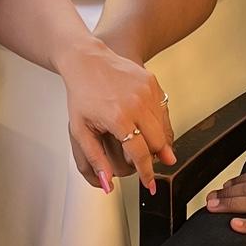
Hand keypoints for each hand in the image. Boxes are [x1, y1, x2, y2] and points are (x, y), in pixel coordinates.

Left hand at [58, 39, 175, 193]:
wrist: (86, 61)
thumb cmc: (82, 94)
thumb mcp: (81, 131)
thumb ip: (95, 160)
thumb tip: (106, 184)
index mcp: (119, 118)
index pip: (140, 154)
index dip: (146, 172)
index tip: (149, 183)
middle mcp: (136, 104)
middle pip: (158, 143)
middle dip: (157, 158)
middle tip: (153, 166)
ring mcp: (147, 91)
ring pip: (164, 127)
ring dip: (160, 141)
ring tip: (152, 148)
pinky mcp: (152, 83)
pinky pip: (163, 109)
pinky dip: (159, 122)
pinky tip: (149, 127)